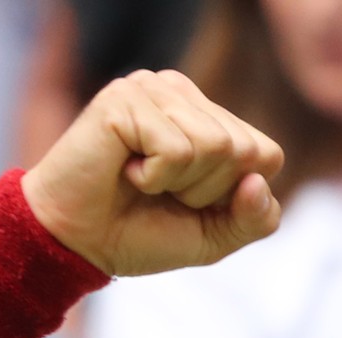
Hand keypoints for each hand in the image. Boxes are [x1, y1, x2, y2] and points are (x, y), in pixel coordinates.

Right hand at [20, 70, 283, 276]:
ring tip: (142, 180)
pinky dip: (154, 177)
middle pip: (244, 150)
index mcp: (208, 116)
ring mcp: (154, 88)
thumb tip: (257, 181)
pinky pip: (177, 149)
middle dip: (207, 192)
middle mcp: (183, 92)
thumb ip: (255, 219)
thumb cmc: (139, 234)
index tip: (189, 202)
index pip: (266, 154)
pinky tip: (125, 170)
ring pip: (215, 146)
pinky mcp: (127, 98)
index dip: (235, 197)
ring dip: (180, 184)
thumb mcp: (213, 237)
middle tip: (161, 193)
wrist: (75, 244)